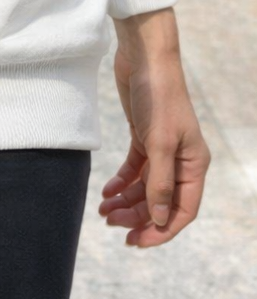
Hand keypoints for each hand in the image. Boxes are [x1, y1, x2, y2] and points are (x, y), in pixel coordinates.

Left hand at [98, 8, 210, 246]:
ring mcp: (161, 148)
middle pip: (160, 200)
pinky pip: (134, 169)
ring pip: (145, 187)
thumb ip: (160, 183)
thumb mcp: (158, 142)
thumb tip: (160, 219)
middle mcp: (180, 160)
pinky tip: (106, 192)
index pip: (181, 210)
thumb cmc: (158, 96)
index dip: (161, 230)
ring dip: (126, 201)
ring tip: (103, 211)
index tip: (136, 241)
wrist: (143, 57)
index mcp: (194, 164)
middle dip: (137, 215)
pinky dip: (121, 182)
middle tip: (111, 224)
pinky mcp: (144, 136)